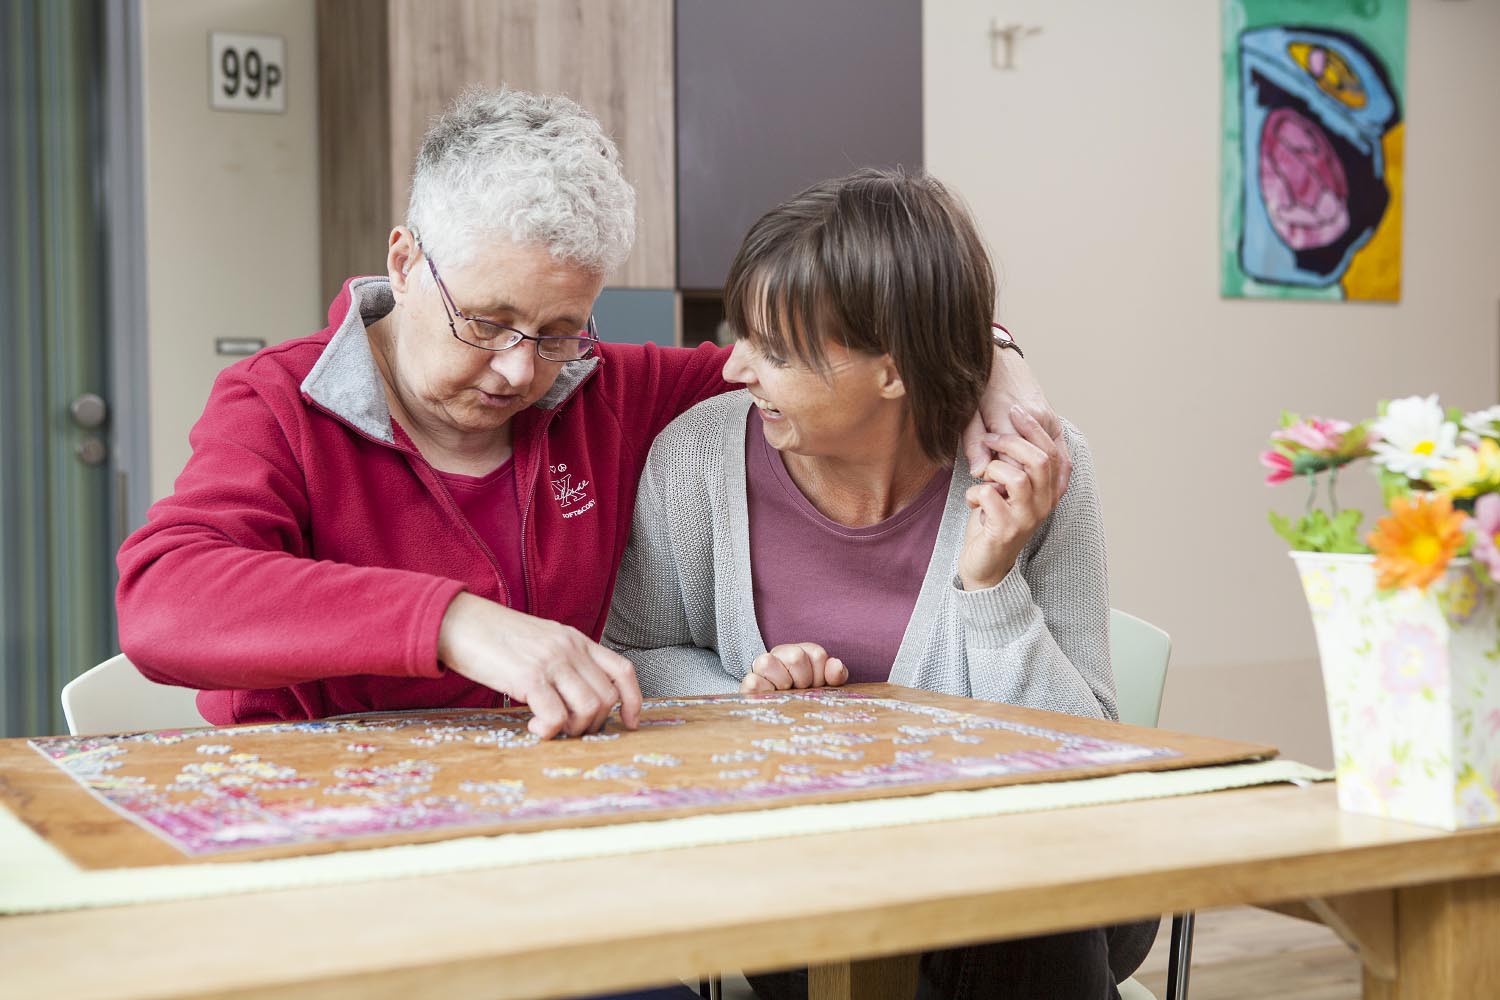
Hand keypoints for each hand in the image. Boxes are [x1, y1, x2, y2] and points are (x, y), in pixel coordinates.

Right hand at [437, 593, 641, 738]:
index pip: (622, 670)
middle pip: (607, 697)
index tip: (630, 723)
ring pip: (588, 709)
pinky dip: (549, 731)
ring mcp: (551, 661)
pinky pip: (557, 716)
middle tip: (569, 730)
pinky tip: (534, 728)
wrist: (458, 621)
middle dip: (594, 724)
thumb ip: (563, 663)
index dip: (634, 700)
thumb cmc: (494, 637)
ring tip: (550, 729)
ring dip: (573, 729)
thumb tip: (576, 700)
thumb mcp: (540, 642)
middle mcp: (570, 648)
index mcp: (576, 639)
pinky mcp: (529, 677)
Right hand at [740, 642, 847, 693]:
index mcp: (800, 652)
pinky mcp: (747, 685)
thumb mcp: (824, 686)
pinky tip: (773, 698)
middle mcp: (779, 655)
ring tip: (786, 693)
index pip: (817, 654)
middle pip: (795, 656)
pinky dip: (763, 691)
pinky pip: (753, 682)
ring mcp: (759, 668)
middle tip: (801, 690)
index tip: (816, 686)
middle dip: (804, 680)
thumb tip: (835, 665)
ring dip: (782, 682)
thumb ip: (835, 675)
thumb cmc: (805, 696)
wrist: (781, 716)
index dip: (821, 675)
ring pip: (767, 662)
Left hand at [958, 407, 1066, 590]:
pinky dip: (975, 493)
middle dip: (1010, 441)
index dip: (1034, 428)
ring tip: (982, 477)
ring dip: (992, 469)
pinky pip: (990, 496)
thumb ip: (1009, 461)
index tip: (1015, 409)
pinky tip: (973, 502)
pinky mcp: (1006, 530)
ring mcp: (1028, 518)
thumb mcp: (1004, 487)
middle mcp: (1045, 504)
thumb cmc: (993, 520)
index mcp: (1049, 490)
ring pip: (1016, 477)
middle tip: (989, 437)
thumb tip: (1004, 429)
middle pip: (1039, 460)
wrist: (985, 565)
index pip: (1053, 451)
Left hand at [962, 341, 1071, 497]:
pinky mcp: (1056, 422)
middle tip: (1003, 490)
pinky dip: (1057, 475)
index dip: (999, 480)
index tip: (986, 488)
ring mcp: (1051, 419)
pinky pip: (1063, 456)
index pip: (1010, 463)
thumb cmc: (981, 388)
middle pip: (1034, 465)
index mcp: (1012, 417)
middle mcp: (1037, 418)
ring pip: (1054, 463)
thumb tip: (979, 472)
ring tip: (1026, 495)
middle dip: (1020, 483)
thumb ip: (975, 443)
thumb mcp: (970, 415)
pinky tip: (1047, 488)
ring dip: (1042, 483)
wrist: (1000, 361)